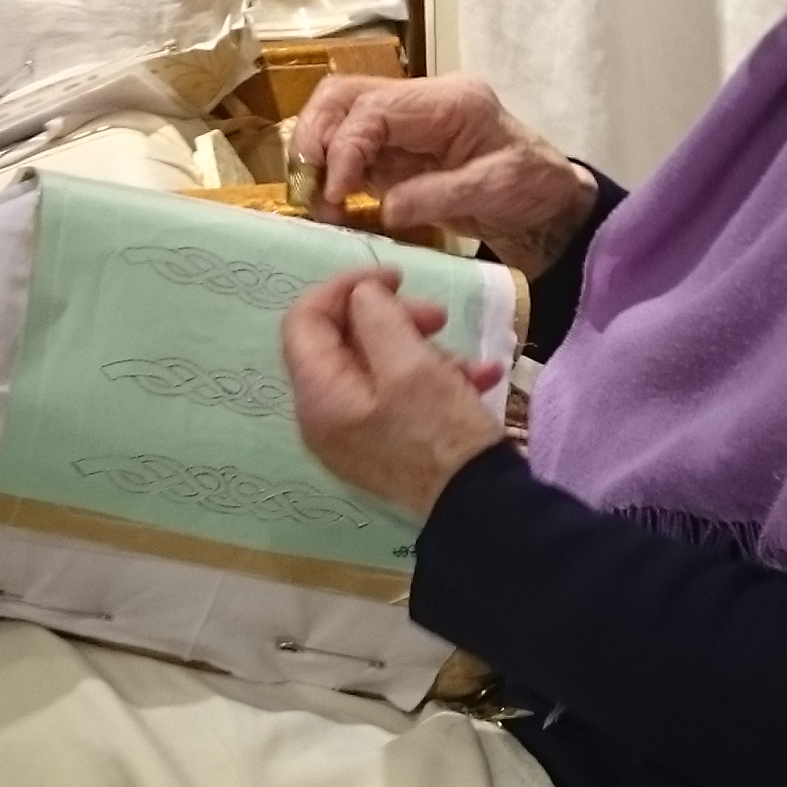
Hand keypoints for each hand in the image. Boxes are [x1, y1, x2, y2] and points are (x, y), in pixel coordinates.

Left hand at [282, 269, 505, 522]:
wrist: (480, 510)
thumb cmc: (440, 433)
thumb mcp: (411, 364)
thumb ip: (378, 318)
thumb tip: (362, 295)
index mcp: (319, 396)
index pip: (305, 321)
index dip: (345, 288)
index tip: (395, 276)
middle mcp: (326, 417)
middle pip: (344, 343)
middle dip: (393, 319)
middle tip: (438, 315)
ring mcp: (356, 435)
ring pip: (379, 368)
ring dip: (425, 350)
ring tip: (472, 358)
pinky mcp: (387, 446)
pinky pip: (399, 398)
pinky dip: (435, 380)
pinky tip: (482, 378)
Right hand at [289, 71, 597, 275]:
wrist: (548, 205)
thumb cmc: (533, 189)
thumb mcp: (496, 191)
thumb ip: (439, 196)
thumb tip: (385, 208)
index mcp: (449, 102)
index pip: (374, 108)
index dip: (345, 147)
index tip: (336, 193)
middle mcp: (420, 102)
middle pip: (343, 96)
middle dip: (315, 139)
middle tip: (308, 190)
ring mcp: (405, 125)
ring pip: (337, 118)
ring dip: (317, 158)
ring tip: (319, 203)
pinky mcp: (395, 152)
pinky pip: (349, 150)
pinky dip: (331, 174)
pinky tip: (331, 206)